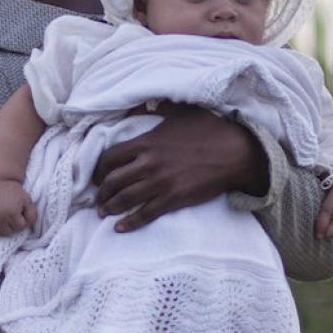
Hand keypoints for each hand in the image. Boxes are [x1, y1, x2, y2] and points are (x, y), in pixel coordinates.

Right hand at [0, 180, 36, 235]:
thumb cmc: (14, 191)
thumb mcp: (27, 200)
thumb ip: (32, 214)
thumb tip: (29, 225)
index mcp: (12, 213)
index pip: (20, 227)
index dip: (22, 220)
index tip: (19, 213)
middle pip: (8, 232)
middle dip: (12, 226)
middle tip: (11, 216)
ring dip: (1, 228)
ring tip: (3, 218)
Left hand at [91, 104, 268, 231]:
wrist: (235, 152)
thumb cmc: (210, 129)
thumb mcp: (181, 111)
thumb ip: (160, 108)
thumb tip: (148, 104)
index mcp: (146, 142)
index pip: (110, 157)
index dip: (99, 169)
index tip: (98, 176)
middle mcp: (148, 163)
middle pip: (112, 181)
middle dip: (100, 192)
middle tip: (97, 198)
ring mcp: (160, 183)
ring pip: (124, 199)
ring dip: (109, 207)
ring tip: (103, 212)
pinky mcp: (173, 198)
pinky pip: (145, 214)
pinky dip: (129, 222)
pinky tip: (120, 228)